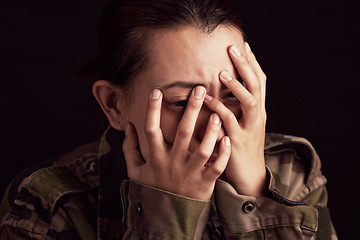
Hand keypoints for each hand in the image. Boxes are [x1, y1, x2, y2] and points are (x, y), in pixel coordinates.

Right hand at [122, 86, 230, 200]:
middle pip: (182, 133)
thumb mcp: (135, 170)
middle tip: (199, 89)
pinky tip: (227, 140)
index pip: (152, 130)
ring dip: (210, 131)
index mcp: (156, 158)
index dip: (152, 110)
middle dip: (191, 109)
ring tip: (217, 112)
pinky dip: (223, 155)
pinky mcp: (205, 183)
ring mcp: (190, 173)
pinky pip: (216, 167)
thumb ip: (130, 148)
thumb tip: (128, 125)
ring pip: (203, 150)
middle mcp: (173, 163)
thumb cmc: (152, 187)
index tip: (157, 91)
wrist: (167, 215)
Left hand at [204, 43, 266, 195]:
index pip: (259, 81)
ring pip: (249, 102)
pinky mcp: (238, 141)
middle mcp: (257, 116)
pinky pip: (230, 122)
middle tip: (233, 49)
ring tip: (222, 74)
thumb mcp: (245, 125)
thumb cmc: (243, 147)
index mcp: (258, 110)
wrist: (250, 176)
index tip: (244, 46)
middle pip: (256, 86)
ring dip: (236, 87)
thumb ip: (237, 108)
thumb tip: (224, 89)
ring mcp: (250, 128)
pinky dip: (219, 109)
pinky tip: (207, 100)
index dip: (253, 63)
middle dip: (245, 66)